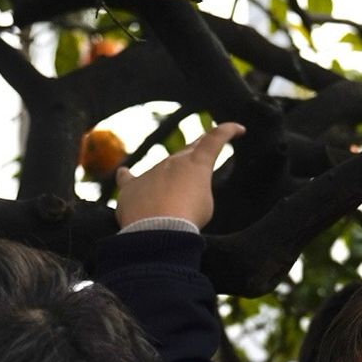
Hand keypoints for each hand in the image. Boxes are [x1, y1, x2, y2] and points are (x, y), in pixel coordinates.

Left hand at [114, 122, 245, 229]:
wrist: (157, 231)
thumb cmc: (188, 219)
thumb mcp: (205, 204)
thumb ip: (196, 190)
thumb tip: (180, 192)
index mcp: (197, 163)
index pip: (215, 138)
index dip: (228, 131)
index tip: (238, 129)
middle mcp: (172, 161)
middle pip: (187, 151)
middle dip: (197, 150)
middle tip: (204, 148)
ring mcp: (150, 172)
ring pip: (161, 169)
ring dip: (169, 178)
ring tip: (173, 192)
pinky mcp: (131, 187)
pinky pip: (127, 179)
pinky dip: (126, 176)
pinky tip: (123, 172)